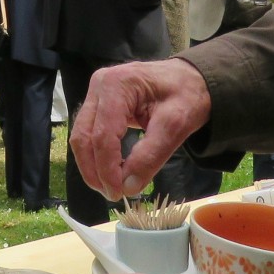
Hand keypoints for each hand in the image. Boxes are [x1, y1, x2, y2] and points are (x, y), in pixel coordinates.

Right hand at [71, 58, 211, 202]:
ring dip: (92, 166)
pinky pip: (88, 134)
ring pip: (81, 138)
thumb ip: (151, 156)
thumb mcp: (176, 125)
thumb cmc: (187, 95)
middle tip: (113, 195)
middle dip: (94, 171)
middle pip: (84, 137)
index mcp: (117, 85)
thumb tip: (127, 187)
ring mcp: (95, 93)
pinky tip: (110, 171)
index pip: (102, 135)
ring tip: (111, 187)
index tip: (118, 194)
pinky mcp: (98, 103)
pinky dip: (96, 156)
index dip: (106, 169)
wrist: (192, 78)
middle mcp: (99, 85)